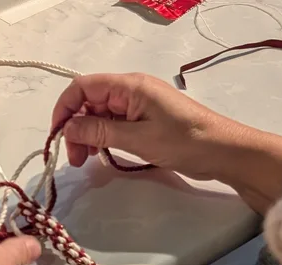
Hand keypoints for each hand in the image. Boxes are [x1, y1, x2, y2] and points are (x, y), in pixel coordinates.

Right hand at [53, 73, 281, 211]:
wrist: (224, 152)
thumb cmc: (184, 141)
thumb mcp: (138, 138)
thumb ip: (99, 131)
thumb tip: (68, 128)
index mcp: (129, 86)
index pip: (82, 88)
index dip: (64, 109)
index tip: (58, 137)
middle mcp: (131, 91)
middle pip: (89, 103)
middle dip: (75, 128)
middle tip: (76, 158)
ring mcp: (138, 106)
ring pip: (99, 116)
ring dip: (87, 136)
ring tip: (87, 160)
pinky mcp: (145, 121)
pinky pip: (114, 125)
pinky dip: (103, 139)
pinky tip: (102, 155)